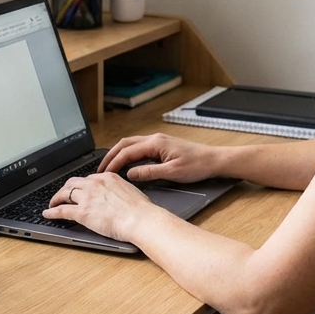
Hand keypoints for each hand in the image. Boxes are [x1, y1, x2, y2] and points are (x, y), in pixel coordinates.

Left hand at [44, 173, 163, 241]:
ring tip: (53, 203)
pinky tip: (48, 213)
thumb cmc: (141, 210)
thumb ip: (120, 191)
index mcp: (108, 177)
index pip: (89, 179)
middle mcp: (95, 184)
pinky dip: (52, 211)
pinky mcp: (82, 212)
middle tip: (62, 195)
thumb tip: (120, 196)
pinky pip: (62, 210)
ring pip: (64, 194)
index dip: (81, 185)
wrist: (140, 219)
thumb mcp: (131, 192)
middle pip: (73, 183)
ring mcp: (87, 197)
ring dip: (56, 198)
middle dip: (66, 188)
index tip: (79, 190)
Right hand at [98, 133, 223, 183]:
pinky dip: (128, 155)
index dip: (114, 163)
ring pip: (131, 144)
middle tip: (100, 169)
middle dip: (111, 156)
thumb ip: (149, 173)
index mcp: (156, 143)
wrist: (214, 160)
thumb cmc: (197, 165)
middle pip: (125, 144)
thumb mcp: (172, 173)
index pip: (127, 152)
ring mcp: (158, 141)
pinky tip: (126, 164)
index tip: (104, 173)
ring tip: (109, 167)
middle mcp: (155, 139)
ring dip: (118, 154)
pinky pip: (139, 148)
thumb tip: (130, 174)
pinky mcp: (162, 146)